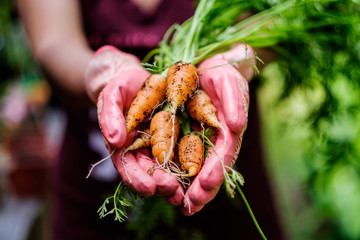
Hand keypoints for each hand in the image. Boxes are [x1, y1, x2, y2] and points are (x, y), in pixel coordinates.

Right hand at [84, 46, 181, 200]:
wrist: (141, 79)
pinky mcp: (176, 138)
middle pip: (150, 172)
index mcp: (123, 145)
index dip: (137, 179)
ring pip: (168, 168)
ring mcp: (160, 145)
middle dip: (161, 184)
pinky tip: (197, 174)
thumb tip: (114, 140)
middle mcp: (142, 150)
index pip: (128, 167)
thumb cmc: (122, 87)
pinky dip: (188, 165)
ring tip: (186, 192)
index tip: (149, 187)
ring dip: (176, 182)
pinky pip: (183, 154)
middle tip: (173, 191)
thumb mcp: (112, 96)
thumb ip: (110, 116)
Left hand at [179, 44, 254, 214]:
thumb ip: (235, 103)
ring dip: (191, 188)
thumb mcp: (229, 82)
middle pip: (212, 168)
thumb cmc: (224, 74)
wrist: (212, 68)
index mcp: (230, 130)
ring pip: (198, 168)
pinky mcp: (189, 136)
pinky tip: (171, 186)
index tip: (204, 186)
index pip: (225, 155)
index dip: (216, 171)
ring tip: (182, 205)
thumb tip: (236, 126)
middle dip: (203, 189)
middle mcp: (217, 140)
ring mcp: (203, 140)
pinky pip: (184, 157)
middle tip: (191, 206)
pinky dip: (179, 172)